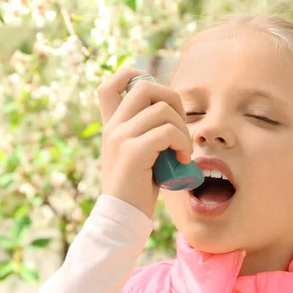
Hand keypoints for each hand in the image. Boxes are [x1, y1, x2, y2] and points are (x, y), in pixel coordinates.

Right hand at [97, 67, 192, 218]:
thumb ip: (147, 132)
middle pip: (145, 86)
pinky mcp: (133, 151)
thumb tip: (171, 112)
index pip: (110, 84)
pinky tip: (182, 159)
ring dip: (182, 128)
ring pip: (162, 110)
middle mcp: (113, 126)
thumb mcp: (138, 153)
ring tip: (182, 150)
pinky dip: (182, 143)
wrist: (122, 216)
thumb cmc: (137, 187)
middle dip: (172, 100)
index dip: (132, 76)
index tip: (156, 97)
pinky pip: (168, 132)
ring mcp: (120, 137)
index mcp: (111, 125)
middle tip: (180, 127)